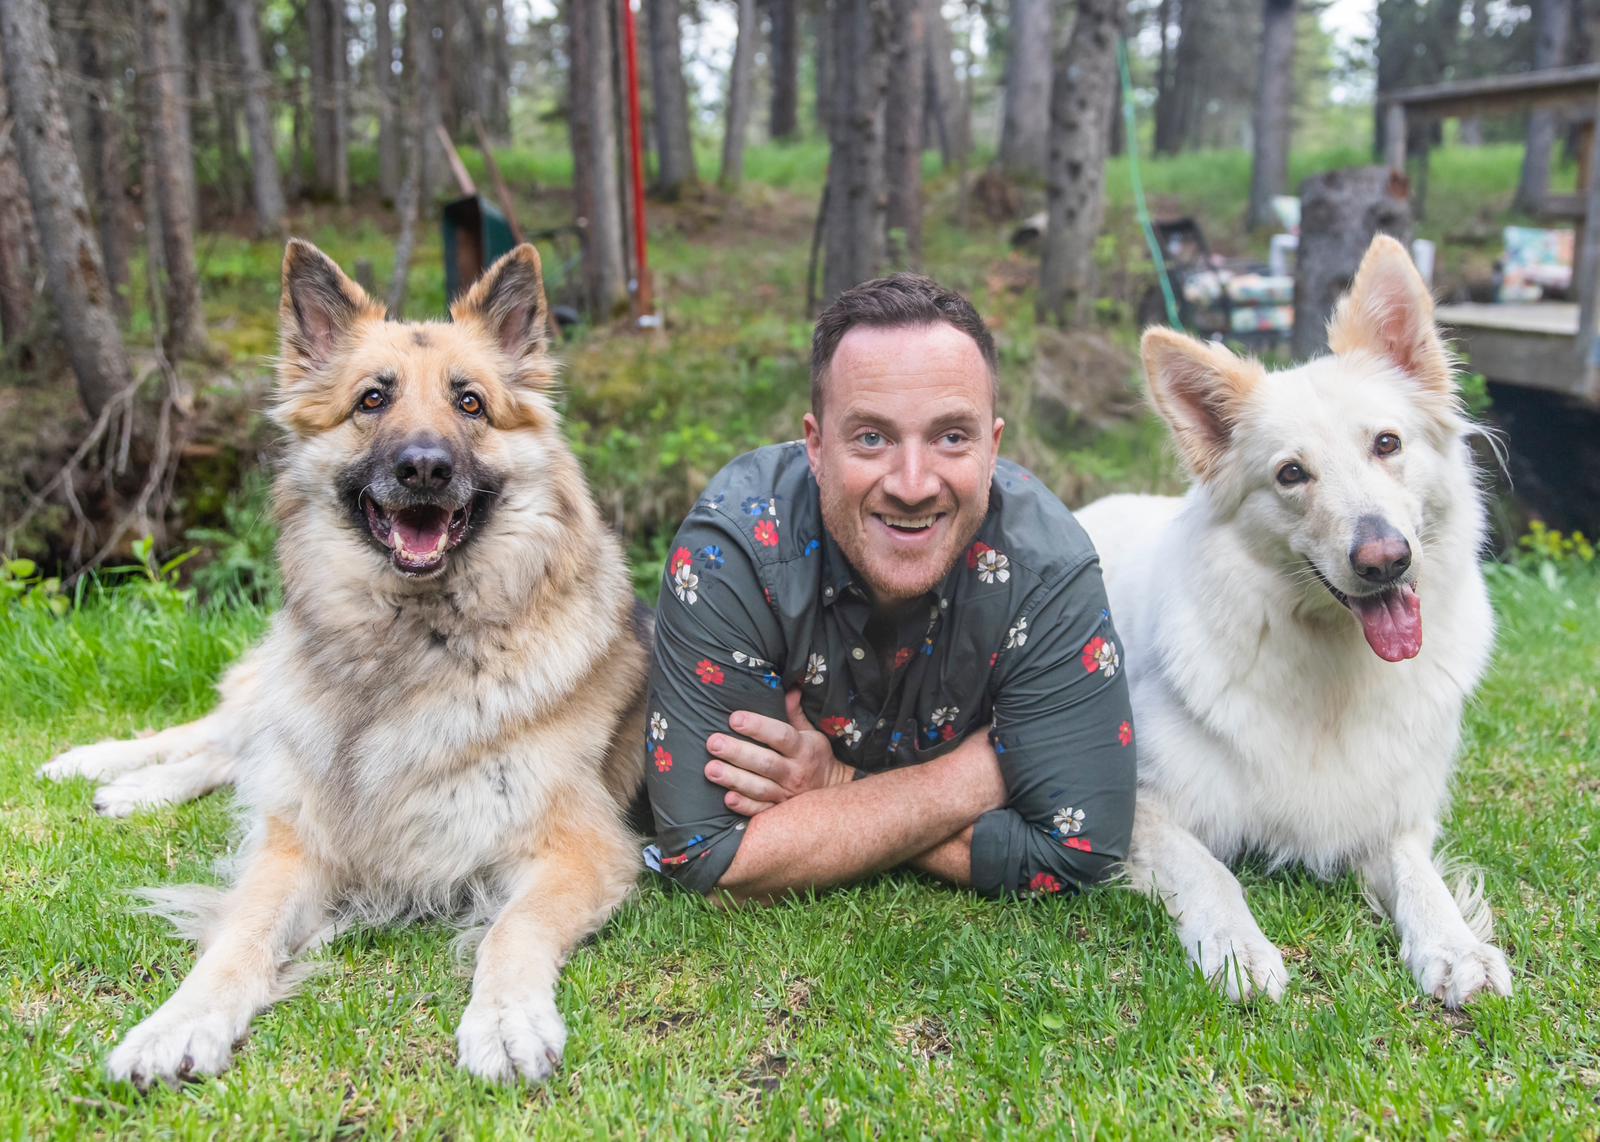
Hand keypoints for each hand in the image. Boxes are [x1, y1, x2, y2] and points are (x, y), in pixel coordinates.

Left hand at [705, 690, 853, 815]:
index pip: (780, 736)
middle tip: (713, 743)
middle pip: (765, 762)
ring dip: (734, 779)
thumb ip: (795, 713)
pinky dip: (744, 806)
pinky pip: (761, 811)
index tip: (734, 718)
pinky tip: (727, 798)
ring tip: (710, 770)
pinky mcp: (780, 811)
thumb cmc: (815, 756)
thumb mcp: (811, 732)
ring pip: (759, 788)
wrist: (833, 791)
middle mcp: (795, 772)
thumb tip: (790, 688)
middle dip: (737, 753)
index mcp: (804, 748)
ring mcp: (787, 795)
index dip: (758, 727)